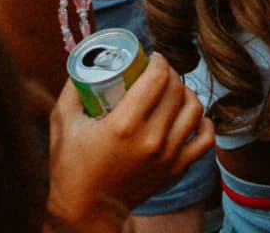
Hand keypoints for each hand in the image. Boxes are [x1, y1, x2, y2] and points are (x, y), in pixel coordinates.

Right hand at [47, 54, 215, 228]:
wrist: (86, 211)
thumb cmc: (70, 167)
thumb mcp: (63, 123)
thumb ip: (73, 89)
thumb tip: (86, 59)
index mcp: (123, 125)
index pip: (157, 78)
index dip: (158, 61)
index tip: (152, 58)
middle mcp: (151, 139)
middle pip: (176, 89)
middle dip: (170, 73)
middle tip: (159, 72)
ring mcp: (168, 156)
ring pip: (194, 109)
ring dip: (186, 93)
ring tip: (173, 91)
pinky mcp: (176, 169)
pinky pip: (205, 139)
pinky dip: (203, 123)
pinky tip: (191, 116)